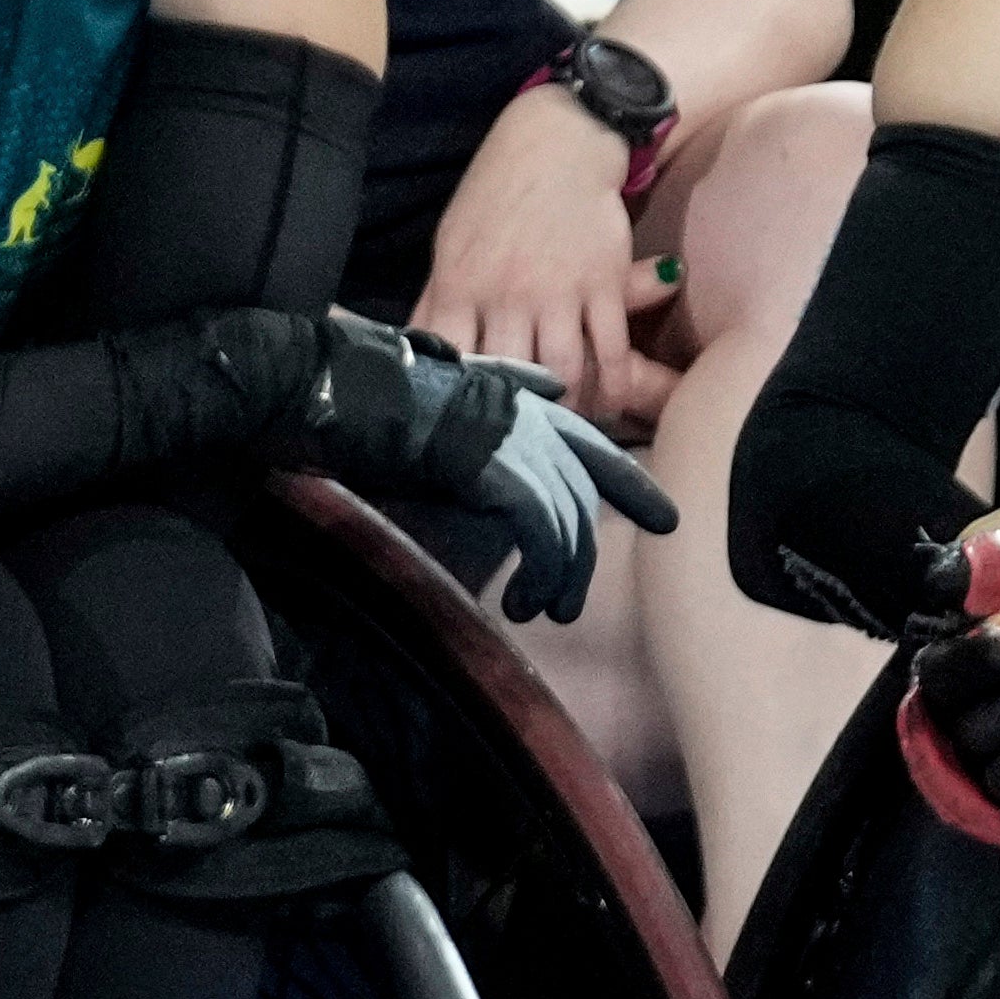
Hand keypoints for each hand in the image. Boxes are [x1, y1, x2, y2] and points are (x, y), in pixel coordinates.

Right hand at [266, 313, 678, 622]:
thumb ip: (492, 408)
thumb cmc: (371, 399)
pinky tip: (524, 601)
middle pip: (584, 492)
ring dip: (561, 575)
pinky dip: (541, 572)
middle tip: (568, 603)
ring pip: (569, 518)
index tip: (667, 520)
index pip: (593, 445)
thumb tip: (538, 405)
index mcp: (519, 400)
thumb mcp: (441, 404)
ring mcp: (515, 437)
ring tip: (543, 611)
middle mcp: (529, 415)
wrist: (332, 387)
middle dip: (584, 554)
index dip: (631, 484)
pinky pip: (543, 529)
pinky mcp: (496, 465)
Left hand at [411, 91, 678, 428]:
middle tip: (524, 438)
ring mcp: (559, 291)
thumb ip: (436, 302)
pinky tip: (612, 405)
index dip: (458, 397)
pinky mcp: (604, 285)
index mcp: (460, 284)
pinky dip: (613, 386)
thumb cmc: (495, 197)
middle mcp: (507, 293)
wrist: (558, 146)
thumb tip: (414, 352)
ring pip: (563, 372)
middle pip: (509, 374)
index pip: (451, 357)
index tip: (465, 424)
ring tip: (567, 427)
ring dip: (567, 408)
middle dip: (516, 413)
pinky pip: (610, 350)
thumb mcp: (451, 245)